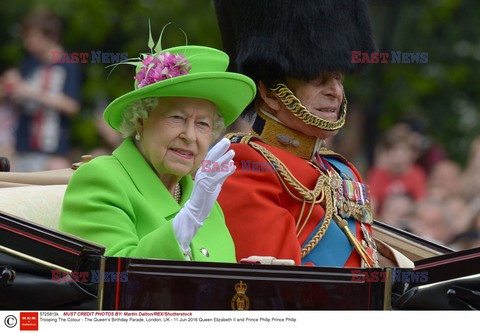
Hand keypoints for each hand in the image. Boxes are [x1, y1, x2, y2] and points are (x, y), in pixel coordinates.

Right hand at [172, 138, 235, 253]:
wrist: (196, 210)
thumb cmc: (204, 196)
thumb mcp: (214, 183)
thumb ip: (221, 174)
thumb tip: (230, 165)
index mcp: (202, 171)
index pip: (210, 157)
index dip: (217, 148)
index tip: (225, 141)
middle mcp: (202, 173)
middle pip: (211, 158)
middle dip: (220, 149)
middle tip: (227, 141)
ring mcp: (204, 179)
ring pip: (214, 166)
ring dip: (224, 159)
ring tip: (232, 152)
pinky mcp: (207, 186)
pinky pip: (217, 177)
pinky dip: (225, 172)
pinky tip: (232, 167)